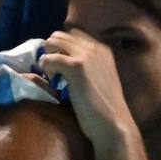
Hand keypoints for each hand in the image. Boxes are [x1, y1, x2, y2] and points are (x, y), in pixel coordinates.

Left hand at [40, 29, 137, 147]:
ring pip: (52, 42)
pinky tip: (54, 83)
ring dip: (48, 58)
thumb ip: (88, 66)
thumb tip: (65, 61)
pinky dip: (47, 69)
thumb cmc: (105, 109)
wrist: (113, 124)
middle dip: (51, 52)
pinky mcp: (76, 68)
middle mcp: (95, 48)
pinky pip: (50, 58)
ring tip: (54, 77)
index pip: (73, 34)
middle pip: (60, 36)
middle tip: (54, 72)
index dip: (61, 48)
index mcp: (102, 50)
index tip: (60, 65)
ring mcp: (86, 56)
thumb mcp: (100, 79)